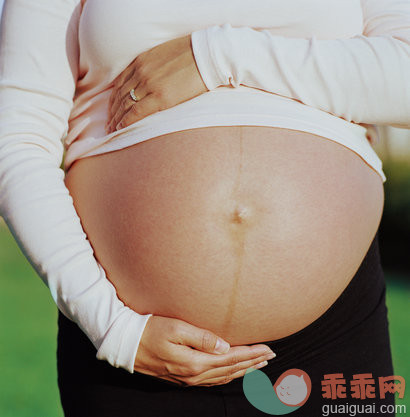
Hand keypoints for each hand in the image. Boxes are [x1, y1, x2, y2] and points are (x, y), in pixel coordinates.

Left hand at [105, 34, 207, 133]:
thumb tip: (152, 78)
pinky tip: (120, 129)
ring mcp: (149, 85)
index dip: (113, 98)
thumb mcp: (165, 54)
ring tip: (111, 129)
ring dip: (116, 119)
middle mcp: (141, 72)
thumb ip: (153, 65)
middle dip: (112, 111)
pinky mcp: (160, 97)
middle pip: (119, 95)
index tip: (111, 109)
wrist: (208, 55)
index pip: (120, 83)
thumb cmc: (193, 54)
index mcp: (141, 60)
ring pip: (124, 105)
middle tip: (108, 124)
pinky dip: (126, 121)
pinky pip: (136, 112)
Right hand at [134, 315, 275, 386]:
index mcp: (195, 362)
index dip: (252, 354)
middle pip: (232, 369)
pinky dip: (228, 376)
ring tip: (258, 365)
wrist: (127, 344)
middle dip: (253, 363)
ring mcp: (188, 379)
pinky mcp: (182, 377)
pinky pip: (212, 380)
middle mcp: (194, 375)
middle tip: (271, 356)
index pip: (232, 358)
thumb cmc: (151, 330)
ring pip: (224, 377)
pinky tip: (232, 372)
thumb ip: (202, 338)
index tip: (269, 348)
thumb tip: (224, 346)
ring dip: (243, 371)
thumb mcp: (176, 329)